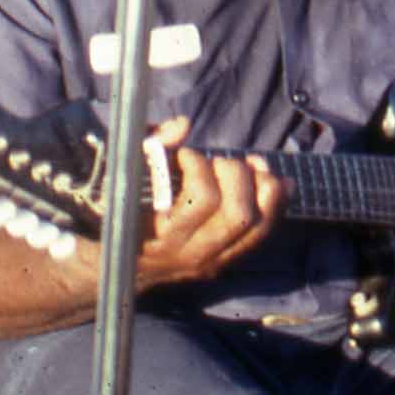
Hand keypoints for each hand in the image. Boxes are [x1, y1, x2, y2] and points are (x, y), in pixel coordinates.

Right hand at [129, 114, 283, 287]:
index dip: (200, 167)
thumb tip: (181, 125)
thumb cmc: (118, 216)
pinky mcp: (228, 260)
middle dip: (236, 176)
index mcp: (162, 236)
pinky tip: (276, 179)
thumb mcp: (121, 182)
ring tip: (250, 165)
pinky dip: (276, 203)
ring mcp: (214, 261)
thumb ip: (148, 149)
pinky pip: (264, 233)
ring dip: (263, 188)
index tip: (186, 155)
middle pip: (239, 214)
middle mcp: (192, 254)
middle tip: (218, 161)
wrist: (121, 269)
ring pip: (258, 226)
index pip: (201, 200)